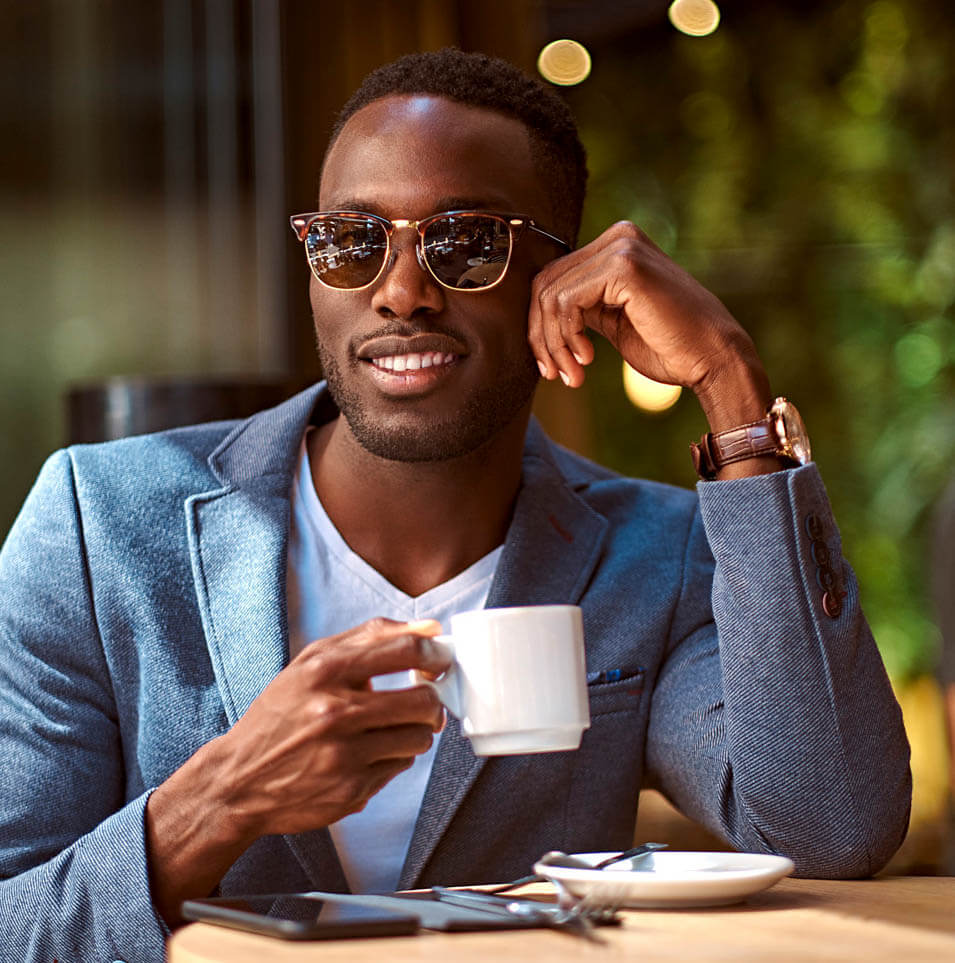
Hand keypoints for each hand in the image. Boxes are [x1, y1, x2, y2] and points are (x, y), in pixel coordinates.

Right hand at [212, 617, 447, 835]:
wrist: (238, 779)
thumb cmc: (281, 714)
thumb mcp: (312, 662)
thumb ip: (371, 637)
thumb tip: (430, 627)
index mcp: (325, 671)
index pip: (406, 650)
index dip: (435, 654)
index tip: (440, 659)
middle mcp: (335, 712)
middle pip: (423, 701)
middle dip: (431, 700)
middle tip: (423, 700)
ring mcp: (345, 755)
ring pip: (419, 738)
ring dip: (416, 731)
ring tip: (391, 728)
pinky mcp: (352, 791)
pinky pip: (401, 767)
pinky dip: (393, 758)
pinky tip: (368, 753)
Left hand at [528, 221, 771, 431]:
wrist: (713, 359)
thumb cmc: (670, 347)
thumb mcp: (613, 321)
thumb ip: (582, 308)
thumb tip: (539, 313)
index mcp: (617, 246)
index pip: (553, 278)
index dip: (541, 325)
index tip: (551, 366)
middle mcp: (619, 237)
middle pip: (545, 284)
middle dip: (542, 337)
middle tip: (556, 374)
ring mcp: (622, 247)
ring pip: (551, 295)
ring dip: (554, 344)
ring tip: (574, 374)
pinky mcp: (624, 267)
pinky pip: (567, 302)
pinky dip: (567, 336)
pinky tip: (587, 359)